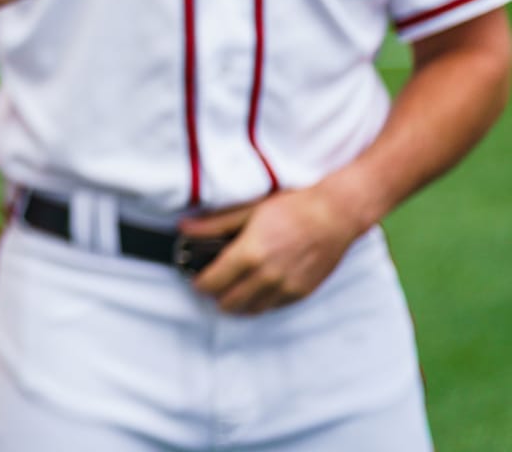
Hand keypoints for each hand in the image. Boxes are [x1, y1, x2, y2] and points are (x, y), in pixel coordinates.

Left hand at [182, 185, 367, 314]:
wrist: (334, 215)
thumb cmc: (291, 208)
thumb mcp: (248, 210)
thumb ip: (214, 224)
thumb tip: (184, 228)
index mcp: (249, 254)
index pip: (212, 283)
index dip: (199, 284)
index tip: (196, 280)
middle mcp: (267, 276)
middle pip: (229, 302)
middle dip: (215, 297)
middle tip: (213, 287)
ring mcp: (286, 287)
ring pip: (251, 310)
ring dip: (237, 305)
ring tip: (231, 292)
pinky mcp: (301, 293)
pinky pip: (273, 307)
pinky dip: (260, 303)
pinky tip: (255, 292)